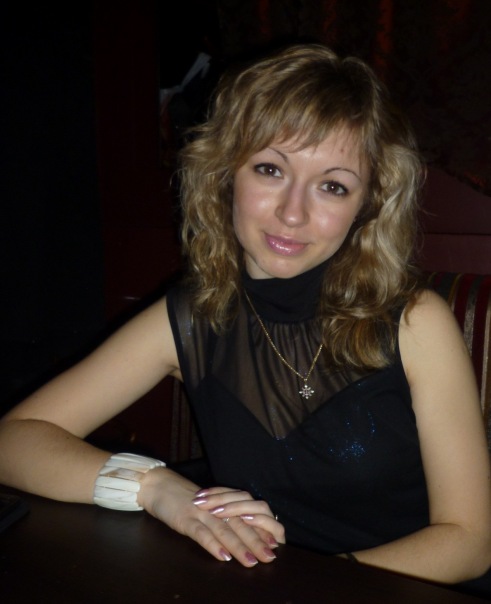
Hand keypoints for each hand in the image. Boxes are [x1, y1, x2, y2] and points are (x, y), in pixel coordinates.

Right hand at [139, 468, 284, 567]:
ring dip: (239, 546)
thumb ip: (227, 520)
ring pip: (224, 529)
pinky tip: (222, 556)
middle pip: (241, 524)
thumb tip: (250, 538)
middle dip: (257, 541)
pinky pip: (201, 532)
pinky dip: (213, 544)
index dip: (263, 530)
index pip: (249, 516)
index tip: (276, 546)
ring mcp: (202, 512)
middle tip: (270, 557)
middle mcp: (217, 507)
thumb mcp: (210, 509)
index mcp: (225, 504)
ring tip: (251, 561)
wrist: (161, 486)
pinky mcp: (186, 519)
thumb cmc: (187, 502)